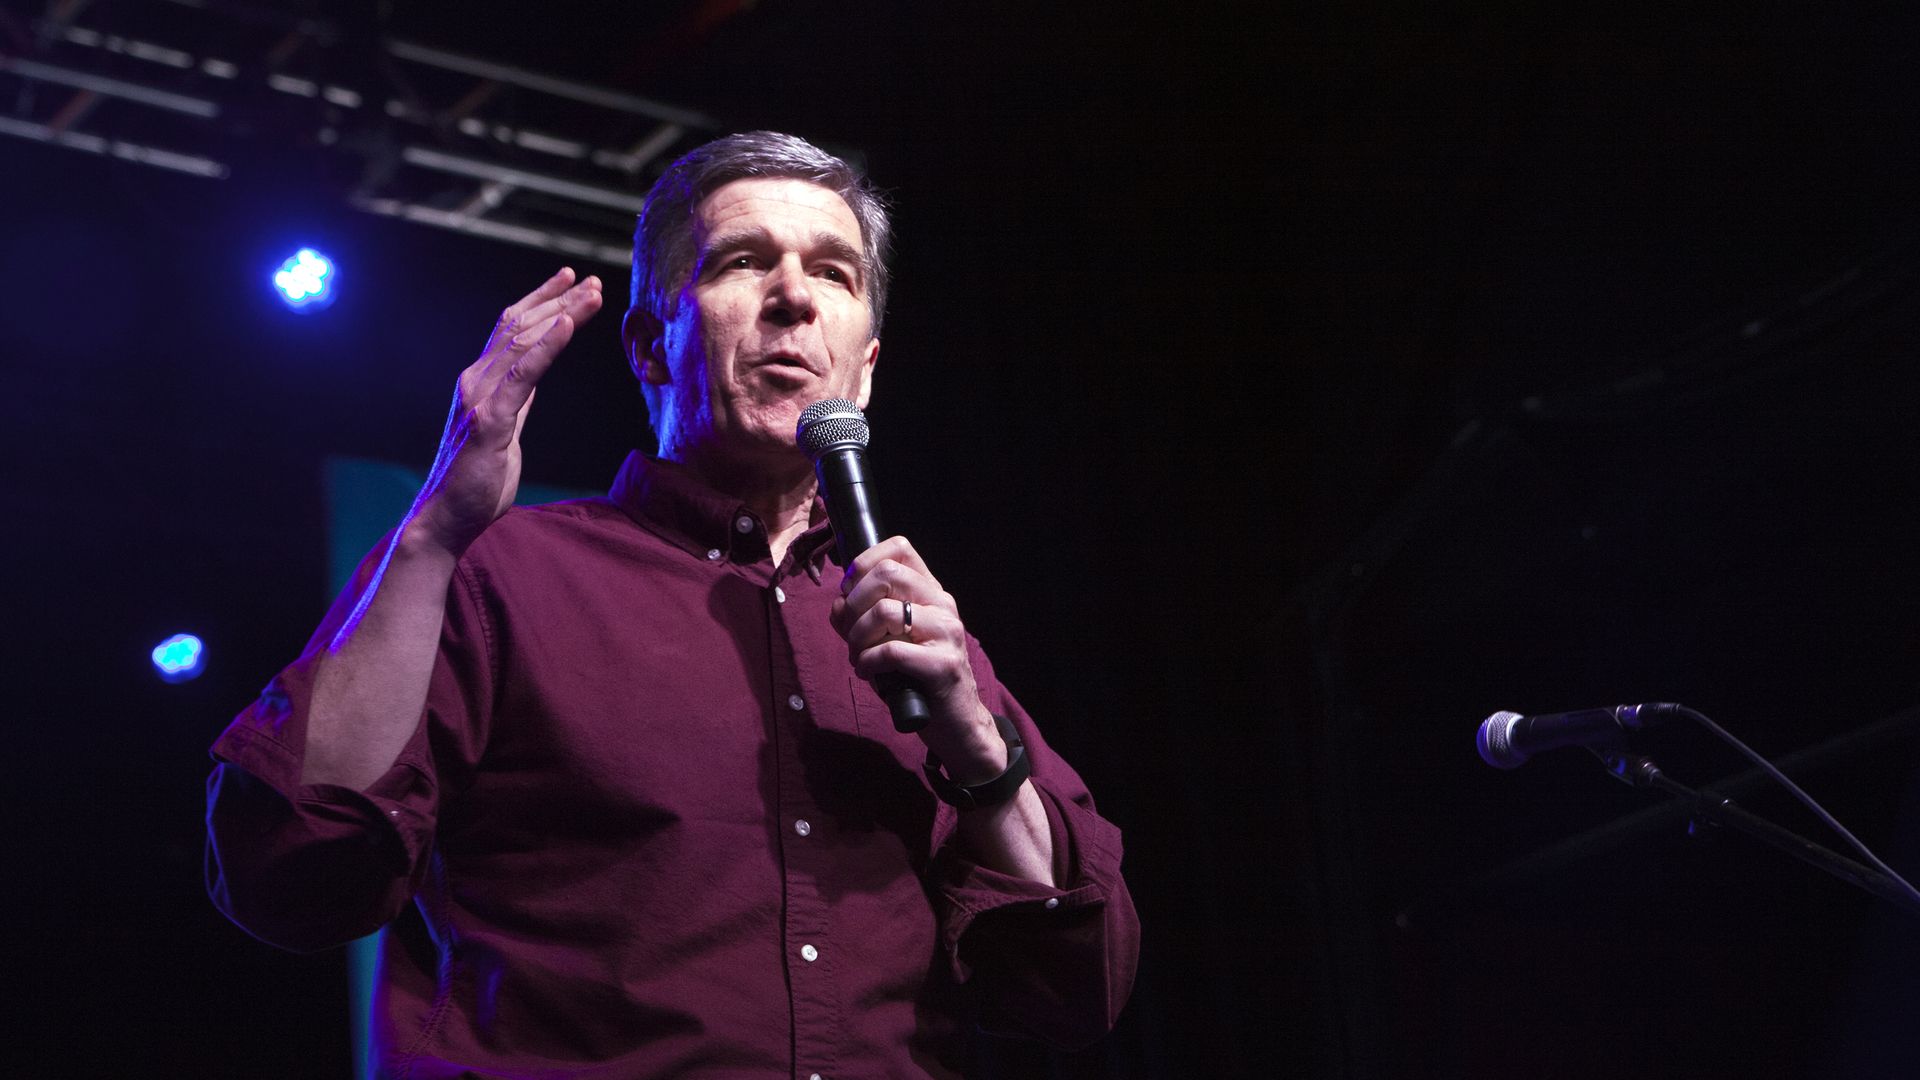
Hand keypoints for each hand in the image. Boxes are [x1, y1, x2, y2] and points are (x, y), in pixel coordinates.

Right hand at [408, 268, 602, 555]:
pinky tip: (567, 325)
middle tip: (592, 281)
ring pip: (524, 342)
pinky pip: (523, 376)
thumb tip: (533, 376)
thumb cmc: (476, 479)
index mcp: (480, 381)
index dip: (541, 301)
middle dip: (559, 301)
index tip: (572, 281)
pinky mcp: (489, 421)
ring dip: (561, 314)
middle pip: (521, 328)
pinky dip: (547, 347)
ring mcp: (480, 398)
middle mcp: (475, 380)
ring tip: (591, 294)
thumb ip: (516, 399)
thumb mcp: (505, 428)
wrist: (446, 518)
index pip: (511, 329)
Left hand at [830, 537, 1007, 781]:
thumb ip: (862, 618)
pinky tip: (868, 673)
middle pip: (887, 573)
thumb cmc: (918, 681)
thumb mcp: (889, 640)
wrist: (956, 723)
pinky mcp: (943, 664)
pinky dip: (867, 662)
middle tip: (851, 631)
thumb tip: (837, 604)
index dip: (864, 562)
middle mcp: (943, 605)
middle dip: (854, 602)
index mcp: (932, 593)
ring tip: (858, 656)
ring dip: (858, 637)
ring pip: (884, 611)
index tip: (850, 591)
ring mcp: (946, 633)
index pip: (900, 548)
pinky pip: (890, 651)